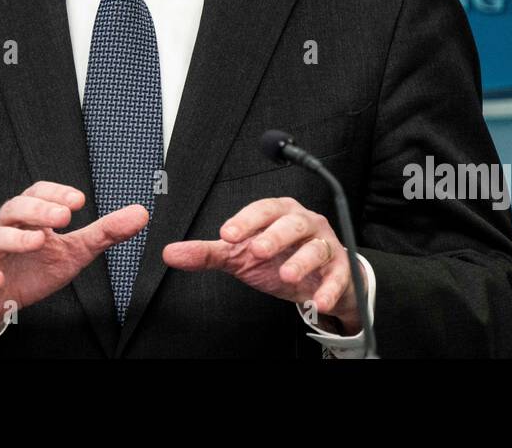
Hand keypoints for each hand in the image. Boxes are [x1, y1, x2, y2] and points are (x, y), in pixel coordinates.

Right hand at [0, 181, 147, 346]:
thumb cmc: (32, 268)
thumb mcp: (73, 250)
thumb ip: (105, 232)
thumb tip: (141, 214)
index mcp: (28, 216)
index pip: (38, 193)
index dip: (57, 193)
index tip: (79, 200)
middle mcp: (6, 227)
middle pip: (17, 208)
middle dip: (40, 210)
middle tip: (64, 217)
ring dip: (17, 238)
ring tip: (39, 240)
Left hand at [163, 196, 365, 334]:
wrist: (316, 278)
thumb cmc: (277, 258)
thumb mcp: (240, 255)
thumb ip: (208, 253)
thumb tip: (170, 253)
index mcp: (278, 212)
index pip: (261, 209)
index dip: (245, 220)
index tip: (226, 235)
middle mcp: (304, 222)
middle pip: (291, 223)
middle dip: (274, 235)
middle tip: (256, 251)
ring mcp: (325, 243)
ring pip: (316, 247)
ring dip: (302, 261)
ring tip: (286, 277)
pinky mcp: (340, 268)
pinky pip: (338, 275)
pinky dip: (329, 289)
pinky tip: (317, 301)